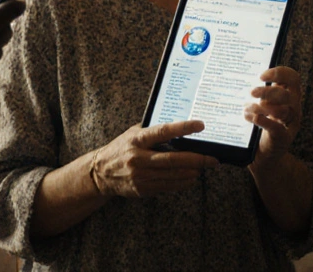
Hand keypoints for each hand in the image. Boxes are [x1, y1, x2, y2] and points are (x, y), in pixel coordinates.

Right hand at [90, 121, 218, 198]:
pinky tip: (191, 178)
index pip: (163, 131)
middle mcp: (138, 158)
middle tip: (212, 158)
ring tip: (205, 167)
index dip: (182, 128)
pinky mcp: (142, 189)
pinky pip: (168, 186)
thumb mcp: (132, 133)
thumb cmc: (121, 148)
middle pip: (173, 159)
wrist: (100, 172)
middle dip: (196, 159)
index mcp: (137, 139)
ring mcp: (140, 175)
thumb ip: (152, 130)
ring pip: (173, 175)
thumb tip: (178, 125)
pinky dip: (183, 182)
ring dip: (192, 172)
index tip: (200, 125)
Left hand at [246, 66, 301, 172]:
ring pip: (283, 111)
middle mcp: (294, 108)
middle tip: (251, 92)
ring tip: (247, 109)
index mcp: (289, 96)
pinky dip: (263, 121)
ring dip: (262, 108)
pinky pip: (277, 128)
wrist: (264, 155)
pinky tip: (250, 118)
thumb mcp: (262, 105)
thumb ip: (258, 93)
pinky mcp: (284, 139)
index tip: (262, 76)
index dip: (280, 73)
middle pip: (287, 94)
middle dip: (268, 92)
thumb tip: (241, 77)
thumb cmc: (261, 124)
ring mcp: (290, 124)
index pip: (293, 78)